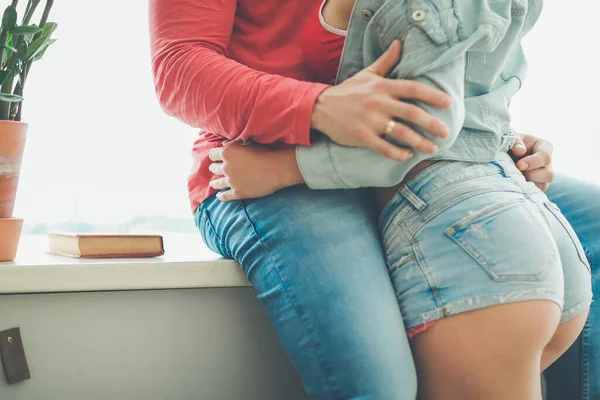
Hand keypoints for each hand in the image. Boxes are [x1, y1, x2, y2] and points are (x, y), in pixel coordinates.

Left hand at [208, 142, 302, 200]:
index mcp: (227, 153)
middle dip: (215, 168)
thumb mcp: (249, 144)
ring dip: (215, 183)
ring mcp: (231, 181)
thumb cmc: (265, 153)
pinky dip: (221, 196)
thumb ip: (234, 144)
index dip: (214, 156)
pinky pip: (225, 196)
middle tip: (215, 169)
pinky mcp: (237, 192)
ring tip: (213, 184)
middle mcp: (226, 167)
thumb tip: (223, 144)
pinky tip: (220, 195)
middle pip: (213, 168)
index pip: (213, 154)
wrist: (276, 170)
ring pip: (216, 183)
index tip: (216, 158)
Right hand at [311, 40, 452, 161]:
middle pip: (411, 113)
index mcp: (382, 86)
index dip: (433, 95)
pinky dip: (397, 153)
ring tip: (432, 148)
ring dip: (420, 141)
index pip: (413, 89)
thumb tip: (400, 44)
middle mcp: (378, 103)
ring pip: (401, 132)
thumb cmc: (348, 91)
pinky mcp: (361, 136)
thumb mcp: (367, 74)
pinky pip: (384, 147)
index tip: (448, 103)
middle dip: (432, 123)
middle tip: (446, 132)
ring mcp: (370, 121)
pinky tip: (407, 155)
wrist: (321, 107)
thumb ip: (386, 61)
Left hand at [509, 133, 554, 191]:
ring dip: (527, 184)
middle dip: (532, 176)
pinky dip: (524, 192)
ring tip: (513, 179)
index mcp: (544, 147)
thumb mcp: (511, 138)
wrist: (500, 154)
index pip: (545, 157)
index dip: (533, 162)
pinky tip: (514, 186)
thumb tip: (520, 151)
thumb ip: (515, 142)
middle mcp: (546, 163)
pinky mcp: (535, 186)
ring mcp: (542, 176)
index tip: (519, 165)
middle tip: (516, 173)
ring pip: (543, 186)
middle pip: (549, 175)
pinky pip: (534, 194)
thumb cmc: (508, 143)